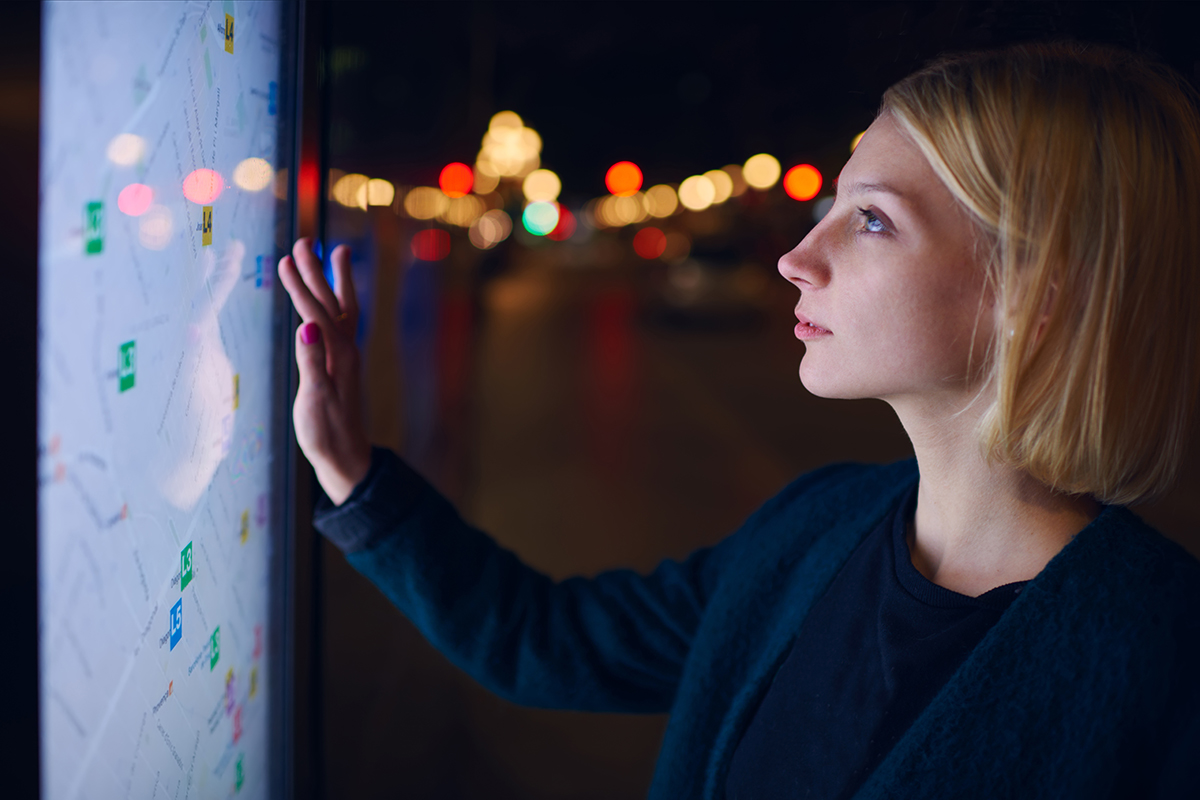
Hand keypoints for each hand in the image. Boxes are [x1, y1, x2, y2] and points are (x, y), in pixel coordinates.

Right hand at [277, 239, 371, 504]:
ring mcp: (345, 356)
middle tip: (305, 241)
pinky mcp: (341, 364)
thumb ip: (311, 362)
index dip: (299, 287)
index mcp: (337, 356)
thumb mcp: (314, 400)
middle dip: (316, 272)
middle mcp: (345, 350)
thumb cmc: (326, 433)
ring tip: (334, 253)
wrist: (346, 457)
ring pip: (340, 308)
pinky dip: (335, 303)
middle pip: (330, 302)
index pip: (315, 312)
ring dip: (332, 281)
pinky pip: (341, 323)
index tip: (285, 260)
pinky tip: (331, 298)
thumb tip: (306, 327)